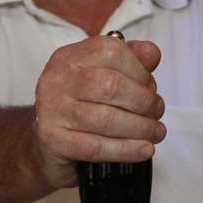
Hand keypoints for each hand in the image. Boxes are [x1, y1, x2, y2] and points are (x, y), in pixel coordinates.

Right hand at [31, 35, 166, 188]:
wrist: (46, 145)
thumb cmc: (81, 106)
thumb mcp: (102, 76)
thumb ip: (130, 60)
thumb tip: (153, 53)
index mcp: (71, 57)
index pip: (112, 52)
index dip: (141, 72)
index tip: (151, 89)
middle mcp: (57, 79)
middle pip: (111, 86)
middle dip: (144, 102)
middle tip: (157, 113)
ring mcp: (52, 110)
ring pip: (106, 119)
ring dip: (141, 128)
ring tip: (156, 132)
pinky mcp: (53, 140)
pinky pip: (96, 146)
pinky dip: (126, 149)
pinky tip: (145, 149)